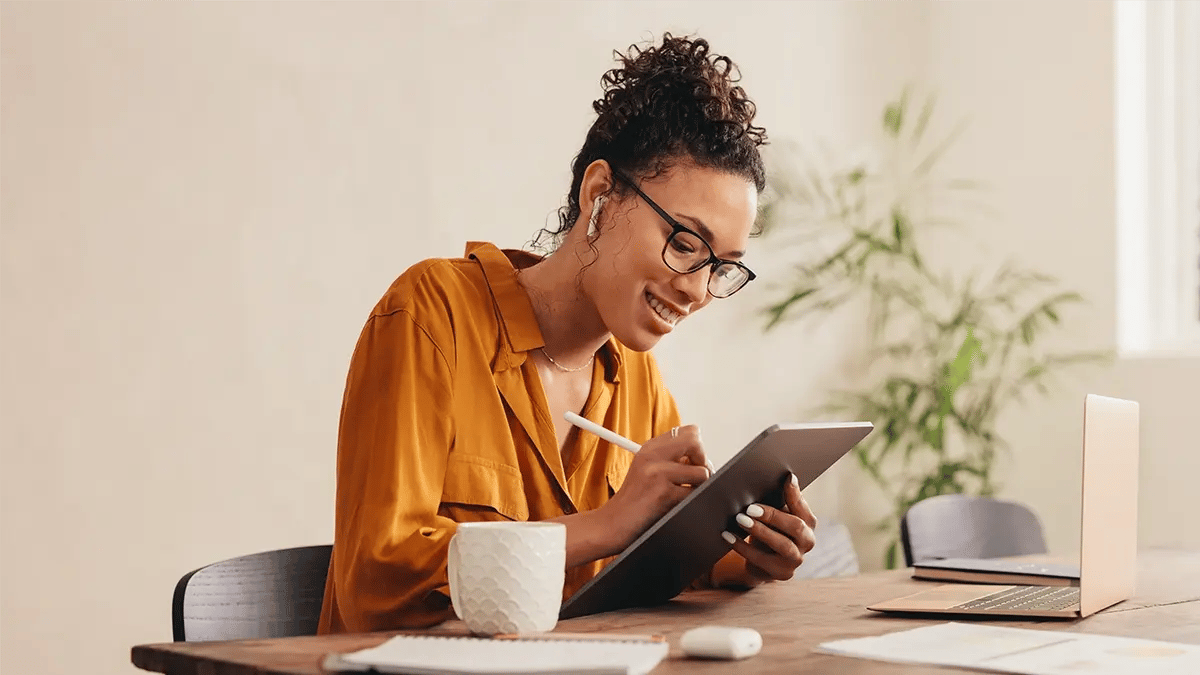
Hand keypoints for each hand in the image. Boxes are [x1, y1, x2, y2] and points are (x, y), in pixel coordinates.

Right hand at [601, 425, 709, 550]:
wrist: (611, 524)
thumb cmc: (633, 502)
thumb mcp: (647, 471)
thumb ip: (671, 460)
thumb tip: (703, 460)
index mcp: (650, 448)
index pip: (689, 432)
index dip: (697, 448)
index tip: (692, 463)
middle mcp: (652, 455)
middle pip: (695, 441)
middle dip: (703, 461)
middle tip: (695, 478)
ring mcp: (656, 472)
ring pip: (701, 471)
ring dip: (699, 487)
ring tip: (684, 494)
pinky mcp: (662, 492)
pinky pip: (694, 494)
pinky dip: (692, 502)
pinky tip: (676, 505)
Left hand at [722, 473, 816, 582]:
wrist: (764, 562)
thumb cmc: (770, 530)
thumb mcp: (775, 515)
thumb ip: (777, 500)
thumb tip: (773, 478)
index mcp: (808, 523)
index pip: (803, 507)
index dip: (795, 494)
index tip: (786, 478)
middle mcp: (807, 542)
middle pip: (795, 527)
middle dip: (773, 515)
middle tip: (750, 507)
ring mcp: (796, 560)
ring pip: (782, 545)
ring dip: (760, 531)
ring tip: (740, 519)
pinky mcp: (780, 573)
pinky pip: (760, 560)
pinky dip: (742, 547)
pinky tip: (728, 536)